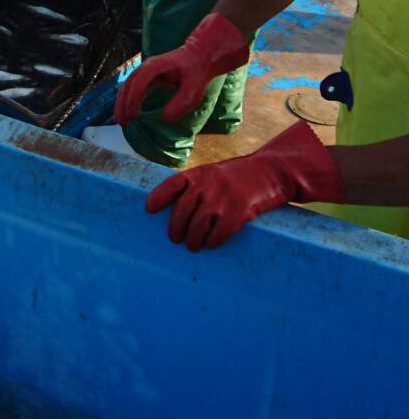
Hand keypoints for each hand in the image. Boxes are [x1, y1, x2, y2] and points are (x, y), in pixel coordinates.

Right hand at [114, 11, 248, 125]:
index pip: (141, 80)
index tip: (132, 114)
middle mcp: (147, 66)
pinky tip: (127, 113)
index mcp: (158, 66)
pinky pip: (132, 88)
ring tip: (121, 122)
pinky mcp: (146, 77)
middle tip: (122, 123)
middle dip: (123, 103)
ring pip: (127, 86)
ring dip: (121, 103)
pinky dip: (127, 101)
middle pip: (128, 83)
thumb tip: (165, 118)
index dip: (134, 97)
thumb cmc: (196, 73)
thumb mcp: (193, 89)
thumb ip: (181, 103)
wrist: (197, 58)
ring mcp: (144, 71)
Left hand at [145, 121, 344, 250]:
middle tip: (175, 239)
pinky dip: (212, 242)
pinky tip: (212, 244)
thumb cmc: (237, 176)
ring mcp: (222, 199)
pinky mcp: (238, 213)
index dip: (158, 197)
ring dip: (192, 241)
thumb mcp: (213, 173)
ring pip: (197, 228)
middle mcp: (207, 185)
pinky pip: (218, 235)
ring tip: (193, 246)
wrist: (269, 172)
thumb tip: (175, 208)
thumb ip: (195, 186)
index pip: (172, 184)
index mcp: (199, 174)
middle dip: (175, 230)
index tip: (149, 209)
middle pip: (181, 213)